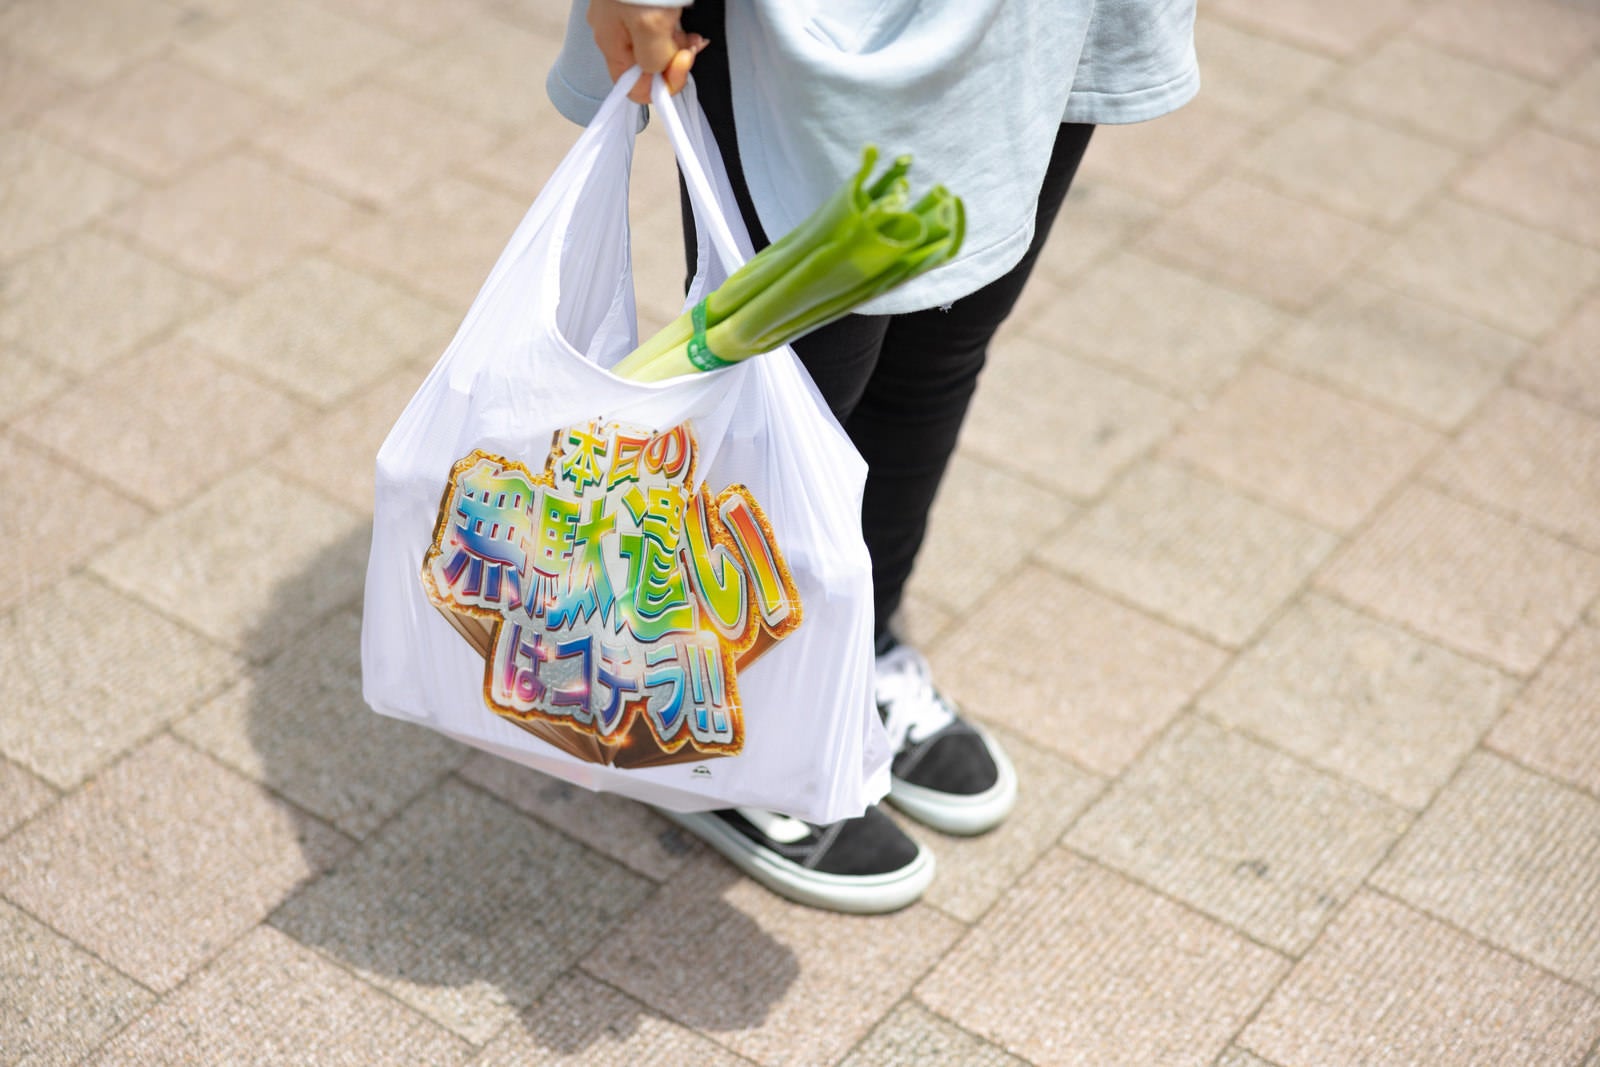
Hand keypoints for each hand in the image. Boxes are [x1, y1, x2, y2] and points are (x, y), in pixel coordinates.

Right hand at [587, 0, 707, 103]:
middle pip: (648, 69)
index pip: (635, 89)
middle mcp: (615, 34)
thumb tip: (659, 72)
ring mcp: (624, 18)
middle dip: (675, 62)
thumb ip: (654, 60)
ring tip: (692, 35)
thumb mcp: (650, 27)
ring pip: (656, 48)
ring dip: (678, 46)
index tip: (681, 65)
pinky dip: (673, 29)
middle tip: (691, 47)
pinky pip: (657, 27)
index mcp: (611, 45)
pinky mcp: (635, 5)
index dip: (663, 86)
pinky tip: (683, 20)